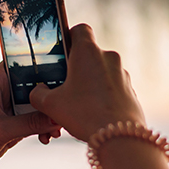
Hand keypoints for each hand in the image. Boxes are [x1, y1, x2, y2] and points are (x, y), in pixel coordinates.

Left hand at [0, 64, 61, 168]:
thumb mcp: (0, 130)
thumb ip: (30, 123)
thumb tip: (58, 117)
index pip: (23, 62)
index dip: (44, 61)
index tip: (66, 67)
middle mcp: (3, 93)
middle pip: (35, 85)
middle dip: (51, 95)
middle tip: (67, 105)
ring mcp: (8, 111)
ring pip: (37, 106)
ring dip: (49, 116)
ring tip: (58, 129)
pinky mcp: (11, 128)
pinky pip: (34, 123)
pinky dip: (43, 129)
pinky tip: (47, 138)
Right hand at [29, 24, 145, 141]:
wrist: (119, 138)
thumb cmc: (84, 115)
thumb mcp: (51, 105)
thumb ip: (38, 94)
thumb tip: (38, 92)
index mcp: (88, 52)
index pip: (79, 29)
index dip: (68, 36)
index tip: (59, 51)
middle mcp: (108, 58)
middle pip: (89, 55)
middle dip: (75, 68)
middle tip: (62, 85)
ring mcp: (122, 75)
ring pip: (100, 73)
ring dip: (88, 84)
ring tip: (76, 105)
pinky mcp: (130, 91)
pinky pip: (111, 89)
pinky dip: (101, 97)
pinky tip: (91, 114)